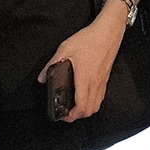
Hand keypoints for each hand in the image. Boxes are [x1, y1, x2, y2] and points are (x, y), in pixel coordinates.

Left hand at [37, 6, 125, 120]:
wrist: (108, 32)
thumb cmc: (88, 40)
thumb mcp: (65, 49)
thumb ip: (51, 64)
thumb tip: (41, 77)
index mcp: (85, 79)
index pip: (81, 106)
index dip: (72, 116)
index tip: (63, 116)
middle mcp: (95, 84)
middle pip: (90, 110)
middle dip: (78, 116)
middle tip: (67, 113)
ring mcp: (102, 82)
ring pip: (97, 105)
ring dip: (86, 110)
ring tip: (75, 106)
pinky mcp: (106, 78)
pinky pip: (100, 97)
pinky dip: (93, 102)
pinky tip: (85, 95)